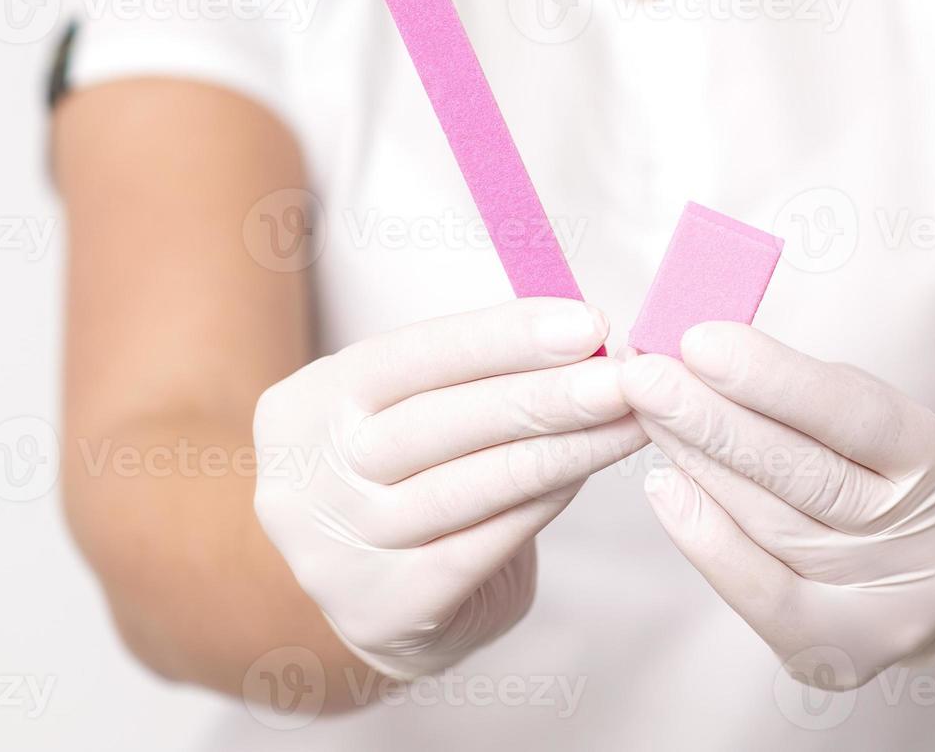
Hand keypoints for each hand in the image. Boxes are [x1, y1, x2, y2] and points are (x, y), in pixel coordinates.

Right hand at [253, 298, 644, 679]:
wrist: (368, 596)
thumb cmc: (403, 477)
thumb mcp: (402, 409)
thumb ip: (470, 373)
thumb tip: (580, 338)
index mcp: (307, 405)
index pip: (410, 356)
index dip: (503, 337)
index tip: (587, 325)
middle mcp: (311, 477)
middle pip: (443, 422)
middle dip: (545, 395)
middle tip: (622, 379)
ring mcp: (340, 550)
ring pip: (472, 485)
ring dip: (563, 449)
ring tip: (628, 421)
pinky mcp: (386, 608)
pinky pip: (485, 544)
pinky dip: (546, 500)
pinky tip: (588, 471)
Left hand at [621, 322, 934, 689]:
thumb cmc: (896, 481)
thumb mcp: (888, 428)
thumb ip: (814, 397)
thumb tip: (709, 356)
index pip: (858, 417)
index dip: (775, 379)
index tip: (701, 342)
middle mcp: (928, 547)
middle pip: (807, 477)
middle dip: (713, 420)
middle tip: (645, 376)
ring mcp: (885, 610)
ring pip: (774, 526)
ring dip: (699, 464)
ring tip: (647, 415)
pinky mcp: (837, 653)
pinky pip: (760, 591)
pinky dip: (704, 536)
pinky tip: (663, 487)